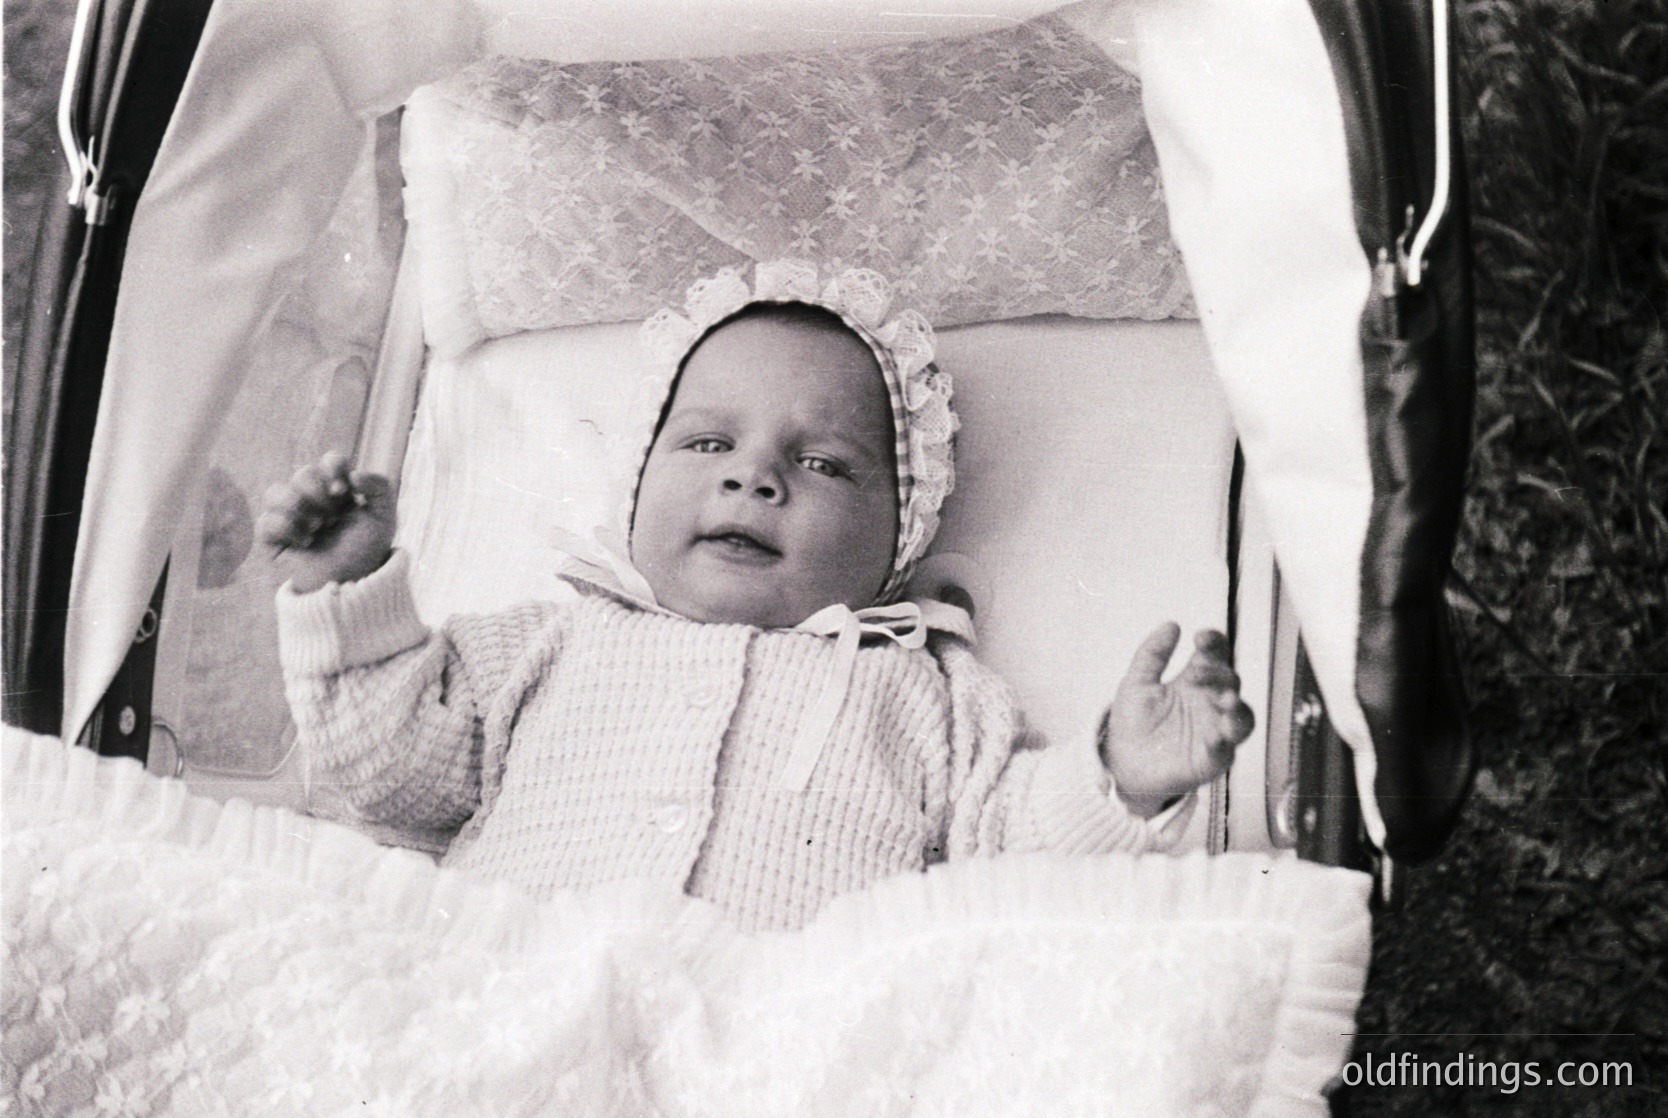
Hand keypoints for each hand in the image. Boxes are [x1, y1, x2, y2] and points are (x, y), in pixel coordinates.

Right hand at [256, 451, 395, 593]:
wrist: (351, 585)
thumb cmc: (366, 552)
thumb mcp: (385, 518)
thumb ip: (380, 486)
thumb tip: (354, 473)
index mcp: (339, 490)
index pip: (330, 461)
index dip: (333, 468)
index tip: (342, 491)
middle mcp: (312, 499)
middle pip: (302, 473)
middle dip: (319, 495)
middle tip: (333, 519)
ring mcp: (290, 517)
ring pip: (275, 491)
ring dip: (299, 508)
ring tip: (317, 528)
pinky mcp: (272, 539)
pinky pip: (265, 520)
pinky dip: (287, 529)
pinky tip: (304, 543)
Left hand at [1102, 623, 1254, 816]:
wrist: (1121, 761)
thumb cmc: (1134, 721)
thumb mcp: (1137, 682)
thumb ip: (1152, 654)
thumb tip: (1172, 625)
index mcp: (1195, 680)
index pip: (1216, 654)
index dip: (1214, 643)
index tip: (1200, 638)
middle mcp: (1210, 703)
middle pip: (1231, 681)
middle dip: (1219, 674)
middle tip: (1196, 673)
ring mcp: (1214, 730)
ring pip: (1243, 717)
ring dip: (1237, 708)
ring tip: (1226, 701)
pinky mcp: (1211, 758)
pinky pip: (1225, 751)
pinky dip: (1222, 743)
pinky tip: (1212, 736)